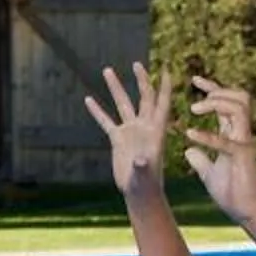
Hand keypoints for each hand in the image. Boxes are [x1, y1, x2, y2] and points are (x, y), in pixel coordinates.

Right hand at [83, 62, 170, 197]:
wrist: (139, 192)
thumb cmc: (147, 184)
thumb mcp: (145, 174)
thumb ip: (142, 165)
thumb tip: (139, 159)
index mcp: (156, 130)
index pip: (162, 103)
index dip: (165, 86)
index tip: (167, 68)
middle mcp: (144, 126)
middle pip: (144, 97)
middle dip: (142, 80)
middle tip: (137, 64)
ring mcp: (130, 131)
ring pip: (123, 104)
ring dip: (116, 87)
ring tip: (108, 70)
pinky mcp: (118, 139)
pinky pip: (106, 121)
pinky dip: (97, 111)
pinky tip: (88, 99)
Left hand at [182, 76, 255, 225]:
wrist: (248, 213)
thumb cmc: (232, 193)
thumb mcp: (209, 173)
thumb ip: (200, 160)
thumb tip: (188, 151)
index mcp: (233, 135)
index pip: (226, 103)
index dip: (212, 88)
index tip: (195, 80)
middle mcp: (242, 135)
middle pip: (239, 97)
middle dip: (217, 91)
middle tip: (194, 103)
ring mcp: (245, 143)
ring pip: (240, 108)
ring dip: (215, 104)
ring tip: (193, 111)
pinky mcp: (243, 158)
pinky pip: (227, 141)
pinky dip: (207, 136)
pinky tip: (189, 134)